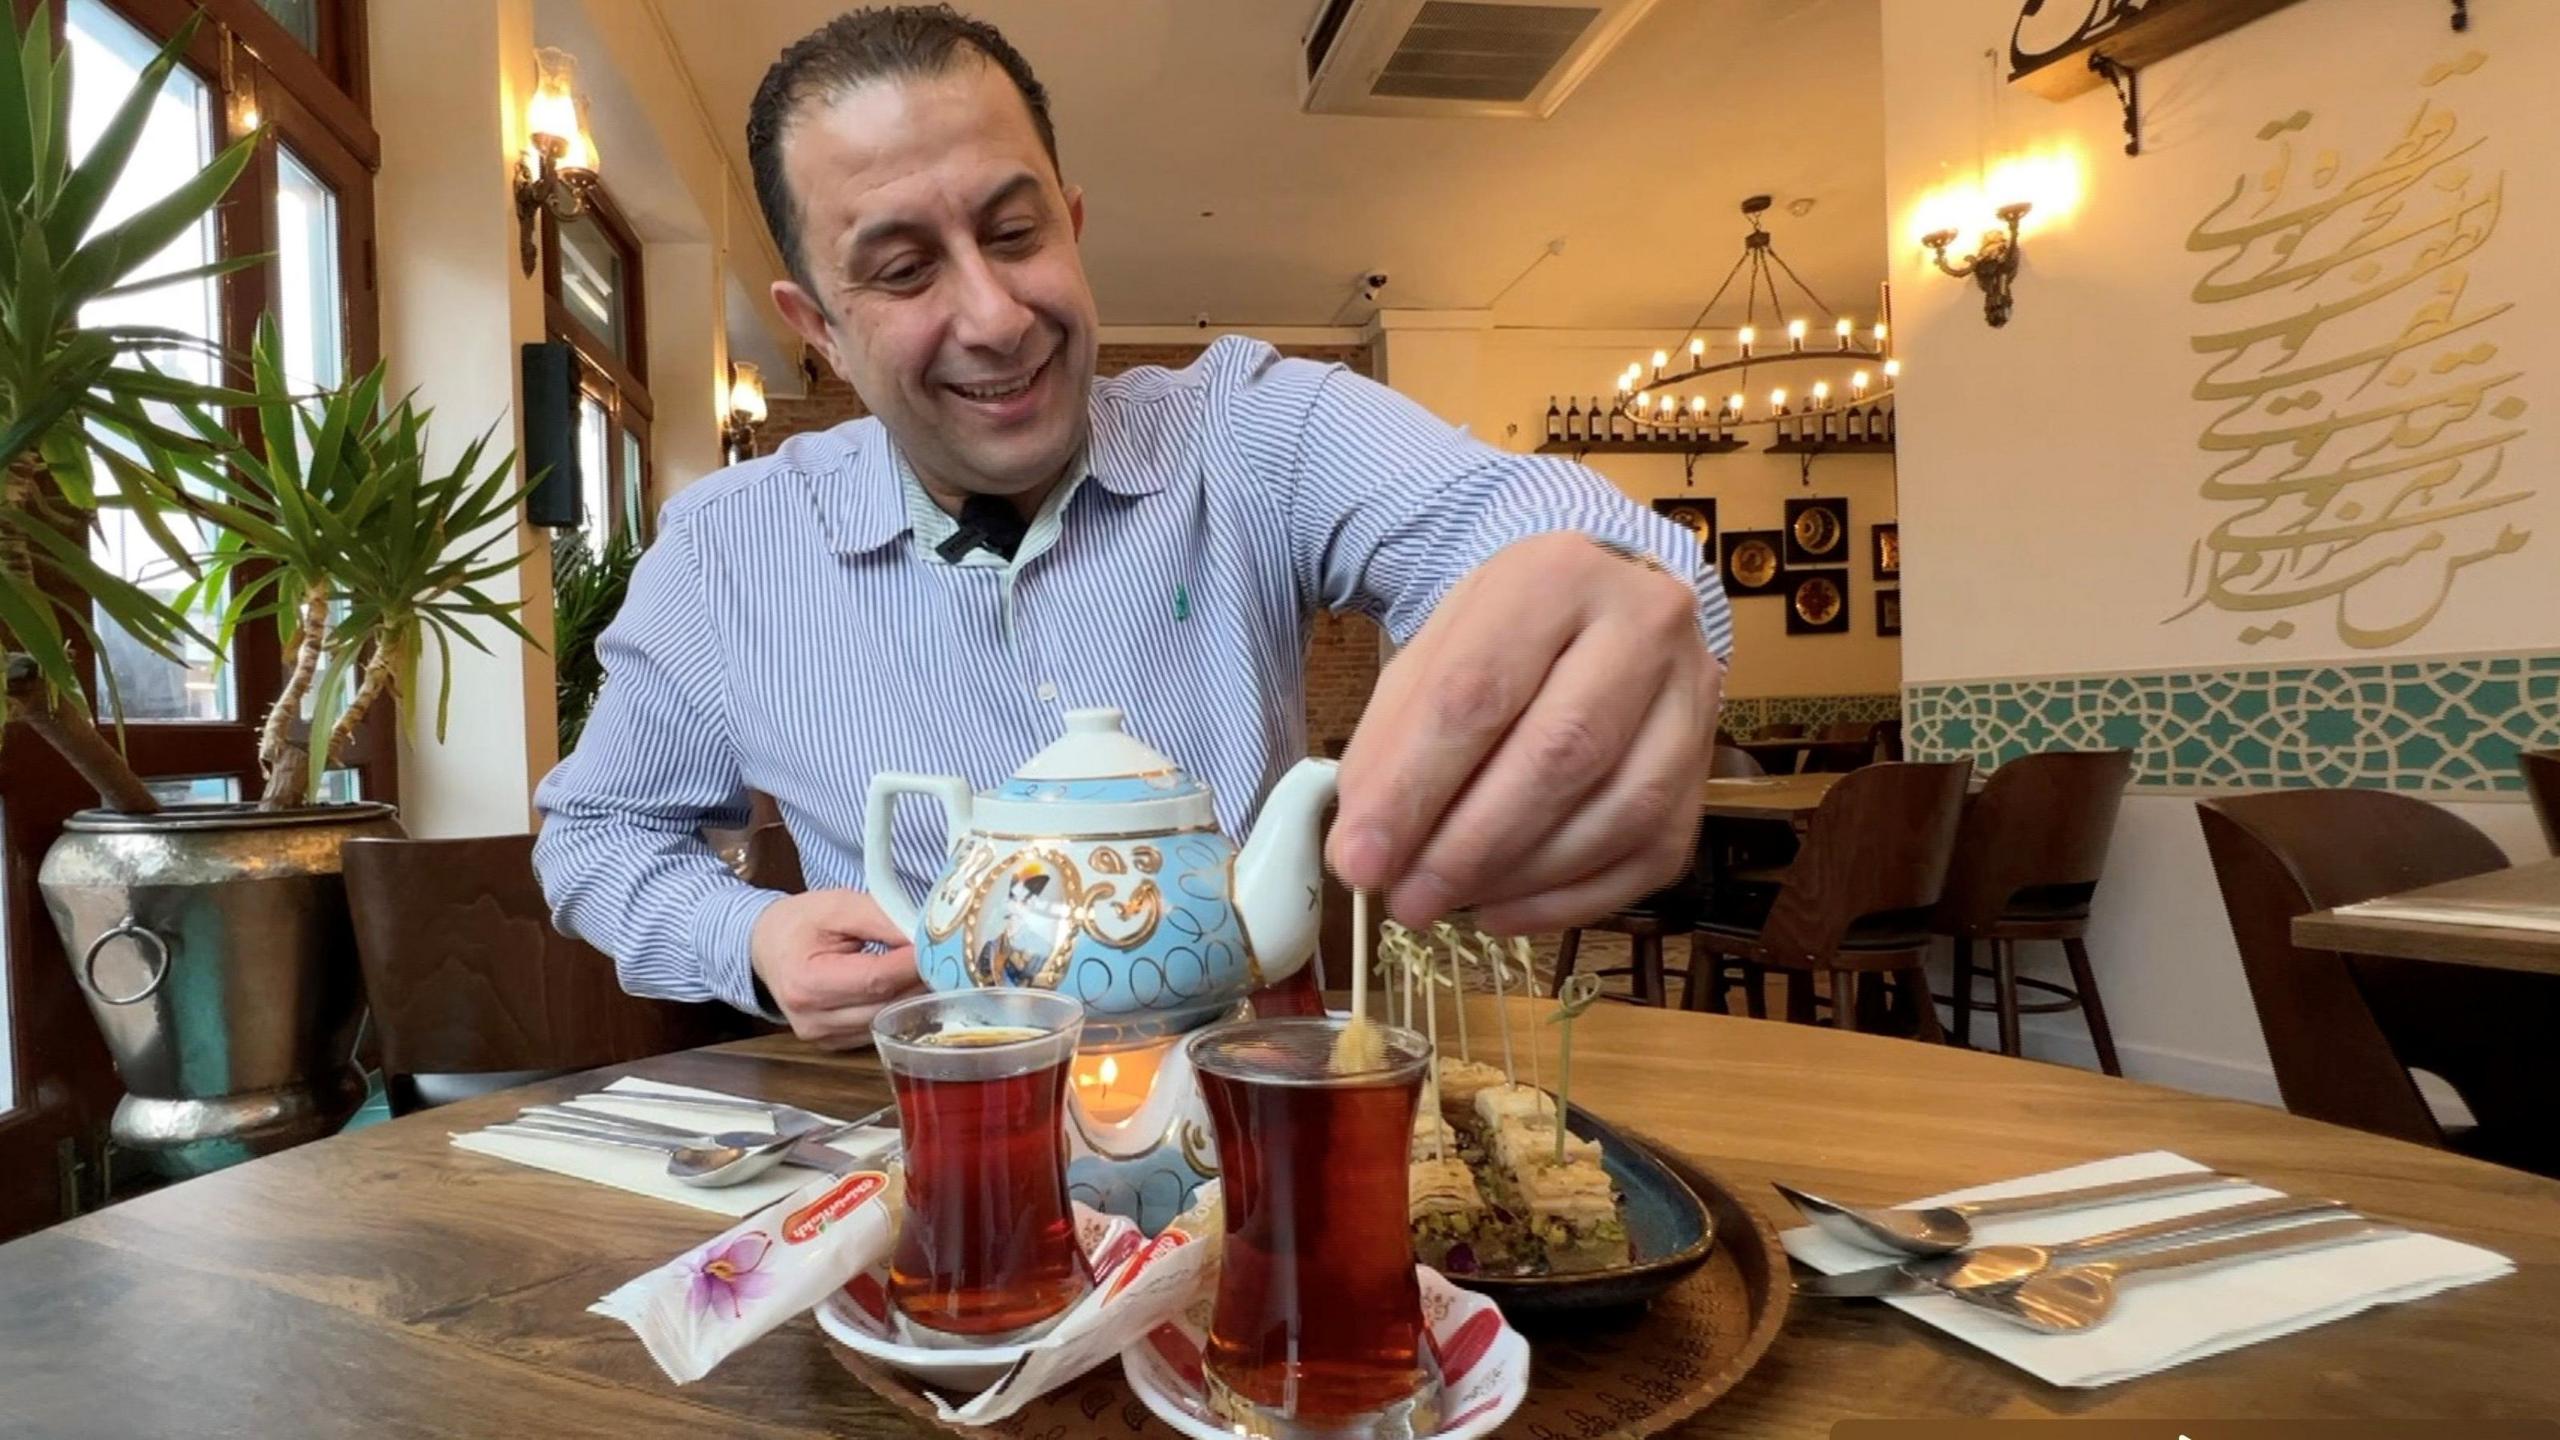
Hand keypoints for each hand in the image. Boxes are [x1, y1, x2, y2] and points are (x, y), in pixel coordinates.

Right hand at [749, 888, 924, 1047]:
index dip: (912, 963)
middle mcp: (811, 1018)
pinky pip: (876, 1029)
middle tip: (943, 957)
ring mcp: (821, 1037)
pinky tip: (903, 987)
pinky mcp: (832, 1044)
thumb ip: (881, 917)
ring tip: (926, 969)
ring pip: (886, 1021)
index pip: (876, 979)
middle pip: (885, 1005)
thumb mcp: (839, 905)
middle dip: (919, 980)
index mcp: (806, 981)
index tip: (939, 947)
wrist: (767, 946)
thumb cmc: (801, 923)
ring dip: (912, 997)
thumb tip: (923, 936)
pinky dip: (895, 1009)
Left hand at [1327, 532, 1720, 933]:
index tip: (1360, 861)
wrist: (1599, 608)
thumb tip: (1364, 854)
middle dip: (1470, 846)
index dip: (1414, 788)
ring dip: (1520, 877)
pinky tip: (1501, 911)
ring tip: (1446, 903)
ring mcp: (1692, 698)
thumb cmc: (1505, 637)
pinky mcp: (1708, 768)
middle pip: (1560, 753)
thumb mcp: (1431, 657)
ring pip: (1620, 811)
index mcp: (1556, 576)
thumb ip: (1391, 746)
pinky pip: (1652, 855)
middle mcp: (1646, 624)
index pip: (1478, 692)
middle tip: (1406, 902)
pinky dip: (1569, 901)